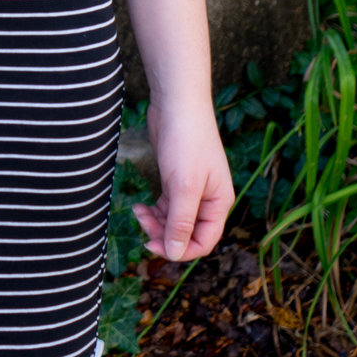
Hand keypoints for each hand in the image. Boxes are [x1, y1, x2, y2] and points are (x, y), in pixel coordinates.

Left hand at [130, 102, 233, 262]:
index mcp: (219, 204)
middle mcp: (208, 199)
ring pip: (174, 220)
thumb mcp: (183, 186)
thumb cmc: (186, 142)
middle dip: (164, 235)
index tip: (153, 246)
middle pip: (187, 233)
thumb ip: (180, 221)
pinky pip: (166, 206)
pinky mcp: (175, 179)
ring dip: (156, 223)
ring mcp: (192, 189)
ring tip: (138, 213)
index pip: (204, 242)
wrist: (177, 103)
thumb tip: (174, 253)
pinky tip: (139, 206)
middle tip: (142, 228)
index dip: (180, 250)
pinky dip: (153, 210)